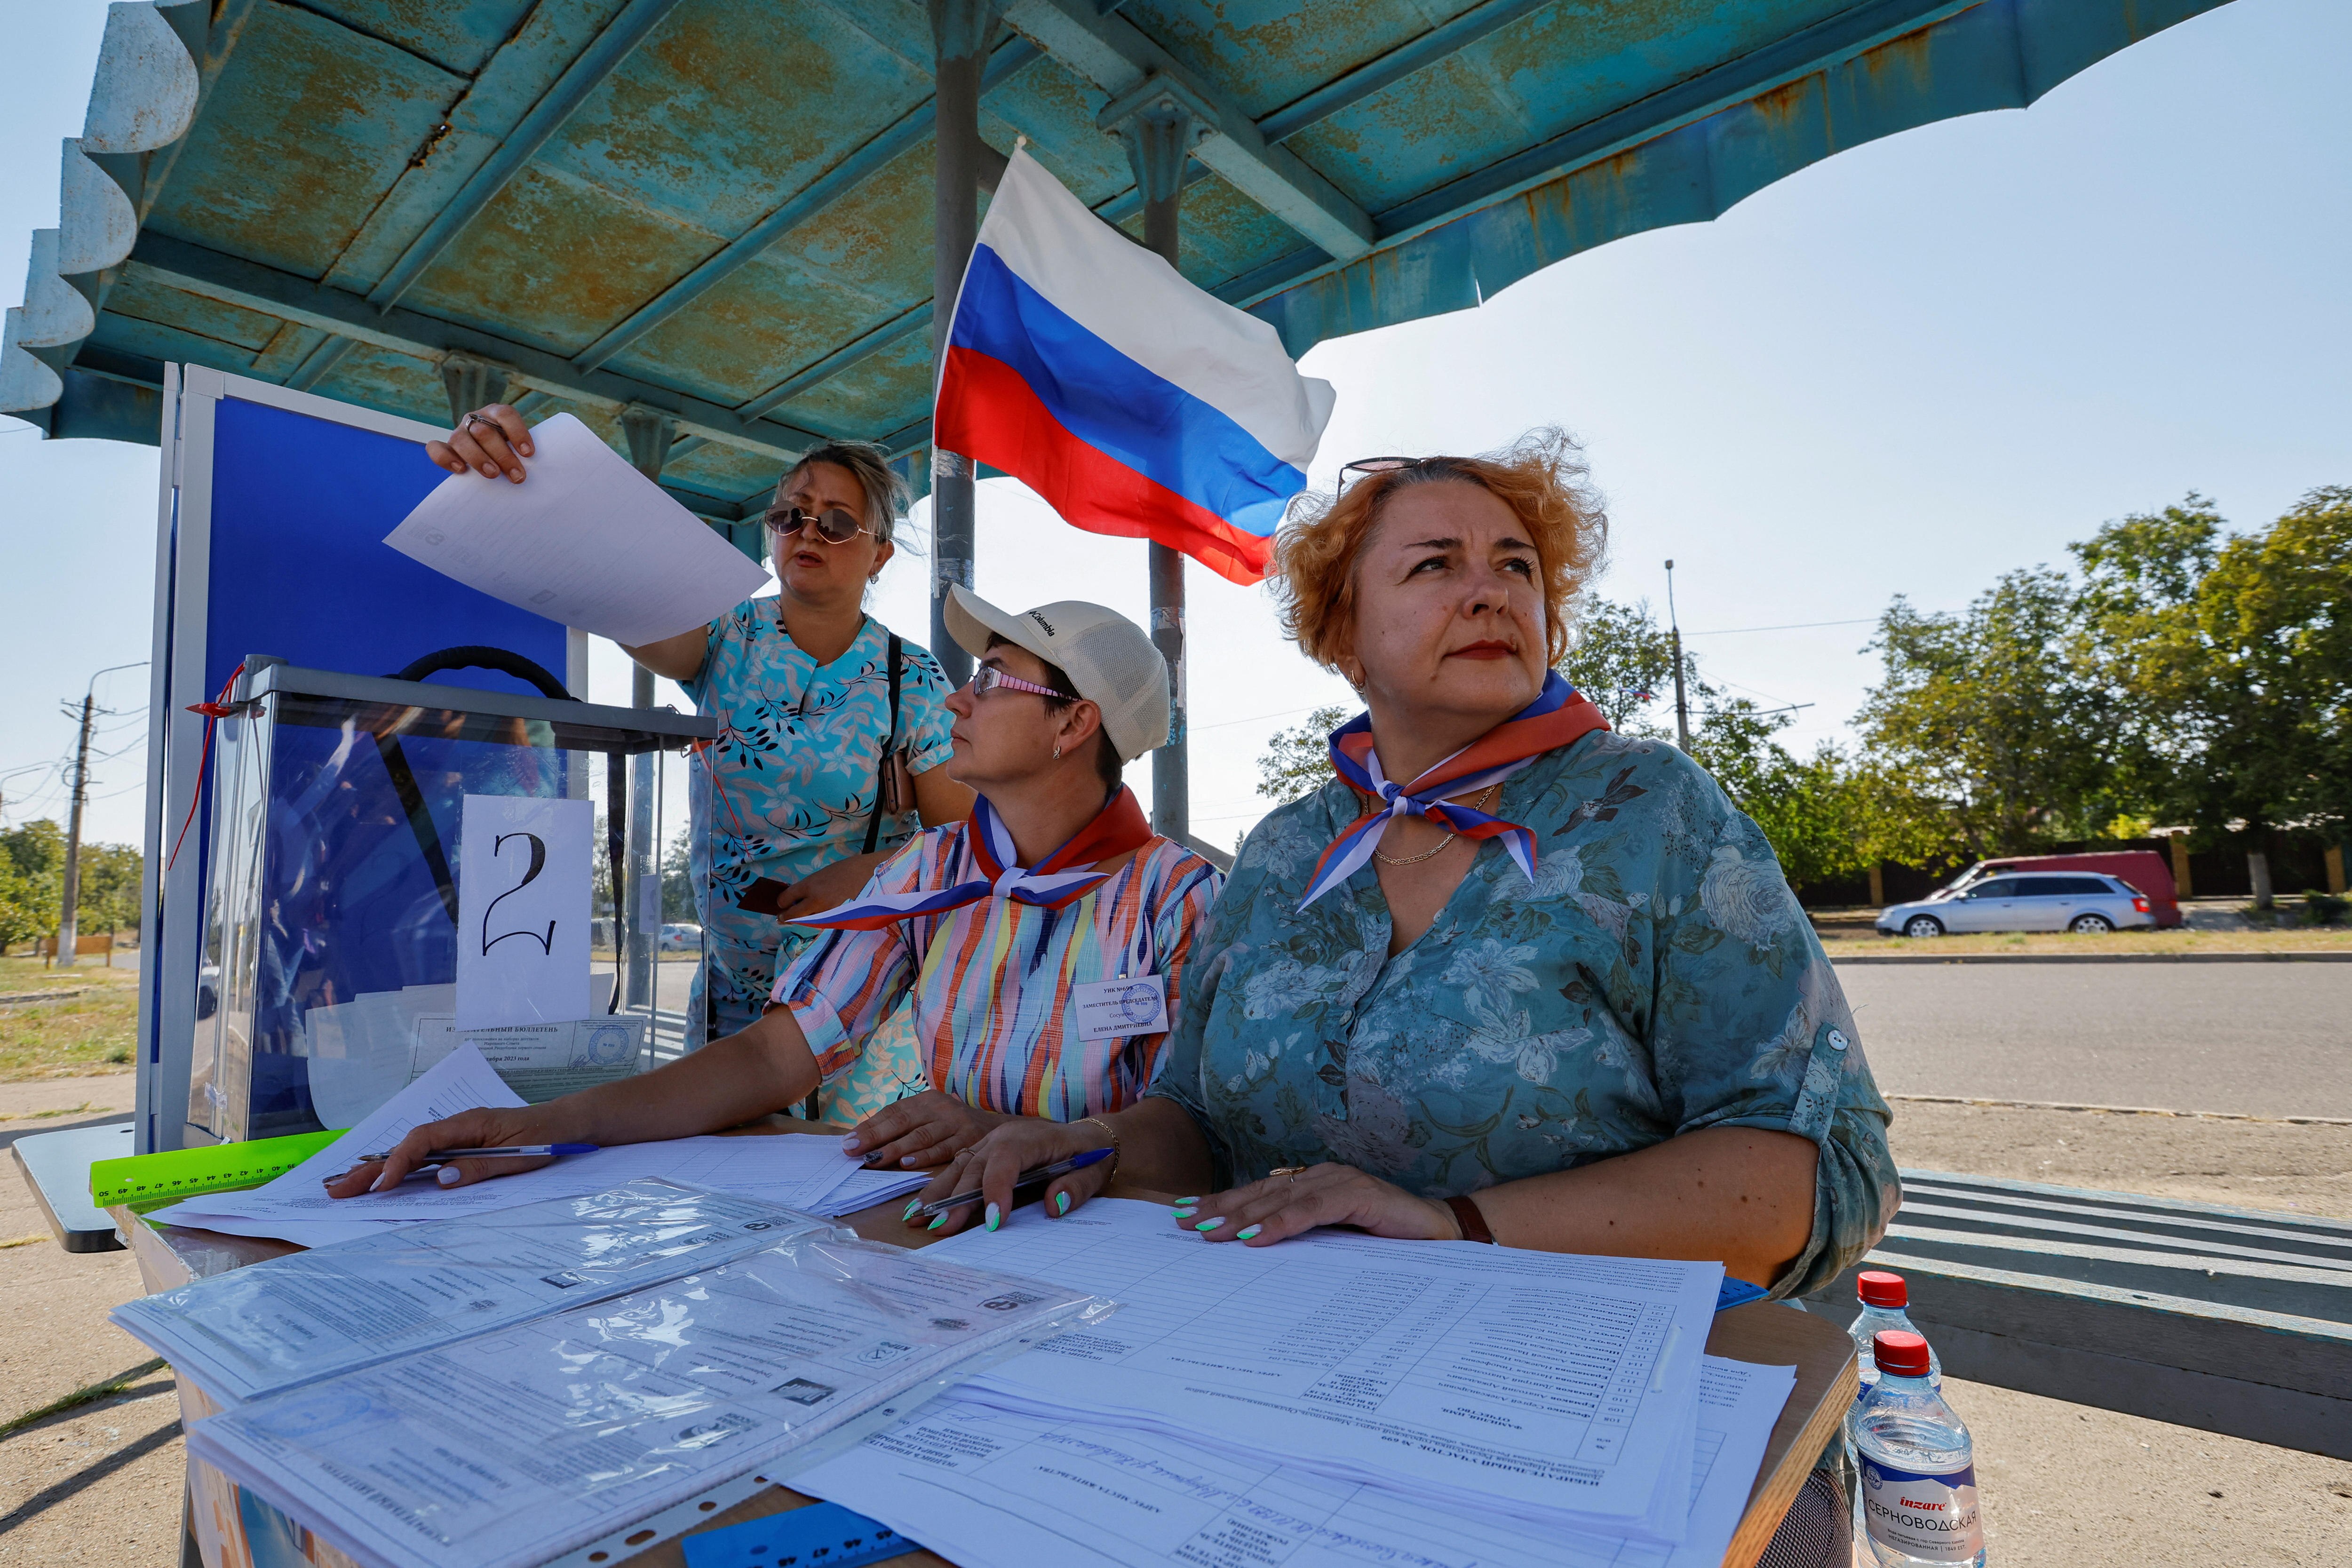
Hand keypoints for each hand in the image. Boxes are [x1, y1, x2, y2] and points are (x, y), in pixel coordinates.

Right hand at [320, 1105, 573, 1198]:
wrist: (567, 1122)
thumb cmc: (548, 1136)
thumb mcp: (519, 1157)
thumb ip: (480, 1168)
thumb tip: (441, 1181)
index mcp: (470, 1124)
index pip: (423, 1141)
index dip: (399, 1163)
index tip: (381, 1187)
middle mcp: (458, 1127)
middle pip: (408, 1146)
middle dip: (372, 1169)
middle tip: (336, 1190)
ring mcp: (458, 1136)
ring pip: (412, 1152)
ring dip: (379, 1169)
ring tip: (344, 1186)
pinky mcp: (462, 1146)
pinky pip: (425, 1156)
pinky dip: (401, 1168)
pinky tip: (381, 1180)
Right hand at [425, 403, 532, 482]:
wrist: (489, 456)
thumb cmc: (509, 451)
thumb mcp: (517, 446)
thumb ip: (521, 451)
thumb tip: (525, 470)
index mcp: (496, 413)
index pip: (505, 415)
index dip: (518, 432)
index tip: (528, 453)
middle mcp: (475, 419)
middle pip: (485, 432)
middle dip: (503, 455)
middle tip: (517, 475)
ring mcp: (459, 431)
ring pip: (461, 440)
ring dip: (478, 458)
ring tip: (493, 474)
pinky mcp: (446, 446)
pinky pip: (436, 448)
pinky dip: (446, 458)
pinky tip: (461, 470)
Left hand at [770, 852, 883, 923]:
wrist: (871, 874)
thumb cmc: (846, 870)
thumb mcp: (822, 875)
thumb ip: (808, 887)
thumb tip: (797, 898)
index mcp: (810, 885)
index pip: (786, 898)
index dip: (782, 902)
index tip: (782, 903)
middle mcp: (816, 901)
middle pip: (792, 916)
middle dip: (786, 917)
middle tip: (783, 917)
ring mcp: (827, 913)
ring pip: (807, 922)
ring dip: (803, 920)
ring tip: (802, 917)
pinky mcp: (838, 920)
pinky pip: (822, 924)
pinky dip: (818, 921)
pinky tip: (819, 916)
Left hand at [844, 1090, 1004, 1170]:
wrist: (997, 1130)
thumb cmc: (952, 1127)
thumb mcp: (929, 1119)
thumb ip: (901, 1129)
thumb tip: (860, 1143)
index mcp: (926, 1100)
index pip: (892, 1112)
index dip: (869, 1127)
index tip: (848, 1143)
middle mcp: (940, 1107)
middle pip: (903, 1121)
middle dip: (876, 1137)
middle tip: (855, 1151)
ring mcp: (956, 1123)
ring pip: (921, 1136)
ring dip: (896, 1149)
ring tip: (875, 1159)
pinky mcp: (969, 1140)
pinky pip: (943, 1149)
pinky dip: (925, 1157)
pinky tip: (908, 1164)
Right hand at [901, 1116, 1113, 1236]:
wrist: (1087, 1136)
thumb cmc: (1089, 1155)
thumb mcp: (1093, 1171)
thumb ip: (1076, 1188)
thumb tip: (1053, 1206)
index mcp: (1031, 1137)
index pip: (1007, 1159)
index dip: (997, 1188)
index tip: (994, 1221)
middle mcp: (1003, 1136)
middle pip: (975, 1166)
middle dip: (957, 1198)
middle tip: (941, 1228)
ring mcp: (989, 1143)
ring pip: (958, 1166)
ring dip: (937, 1193)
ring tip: (917, 1219)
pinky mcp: (982, 1153)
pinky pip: (957, 1168)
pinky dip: (939, 1188)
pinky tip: (922, 1208)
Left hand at [1173, 1163, 1458, 1246]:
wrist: (1444, 1237)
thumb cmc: (1387, 1243)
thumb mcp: (1335, 1244)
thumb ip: (1303, 1242)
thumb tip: (1253, 1255)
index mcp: (1314, 1185)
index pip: (1260, 1194)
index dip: (1223, 1203)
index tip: (1184, 1215)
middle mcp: (1323, 1177)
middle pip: (1262, 1193)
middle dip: (1222, 1208)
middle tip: (1185, 1223)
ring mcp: (1341, 1182)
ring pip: (1282, 1198)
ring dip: (1244, 1216)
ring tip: (1211, 1231)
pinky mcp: (1360, 1194)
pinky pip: (1313, 1209)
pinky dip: (1283, 1223)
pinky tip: (1258, 1237)